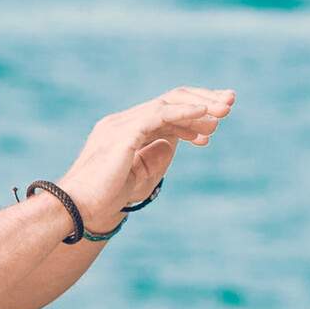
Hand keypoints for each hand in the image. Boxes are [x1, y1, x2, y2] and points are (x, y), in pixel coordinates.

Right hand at [57, 86, 235, 228]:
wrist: (79, 209)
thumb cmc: (105, 198)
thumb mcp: (140, 175)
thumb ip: (156, 156)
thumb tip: (175, 141)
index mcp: (127, 129)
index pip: (166, 110)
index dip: (194, 113)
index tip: (218, 121)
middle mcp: (124, 121)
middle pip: (170, 99)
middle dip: (203, 100)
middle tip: (230, 104)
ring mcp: (122, 124)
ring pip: (168, 102)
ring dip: (200, 106)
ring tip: (225, 112)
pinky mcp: (123, 133)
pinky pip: (159, 114)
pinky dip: (184, 112)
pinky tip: (205, 114)